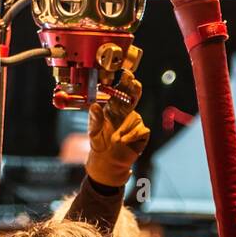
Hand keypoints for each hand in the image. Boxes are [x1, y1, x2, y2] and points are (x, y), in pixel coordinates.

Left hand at [86, 71, 149, 186]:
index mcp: (113, 108)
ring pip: (135, 117)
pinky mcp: (141, 133)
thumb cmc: (100, 143)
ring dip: (125, 127)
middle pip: (133, 96)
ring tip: (116, 138)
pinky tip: (123, 141)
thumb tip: (94, 106)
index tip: (126, 73)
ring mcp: (135, 121)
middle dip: (134, 88)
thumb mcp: (94, 132)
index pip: (120, 91)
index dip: (124, 82)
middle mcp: (126, 112)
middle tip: (134, 83)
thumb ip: (95, 119)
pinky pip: (140, 130)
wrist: (108, 163)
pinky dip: (131, 135)